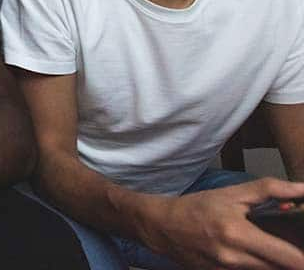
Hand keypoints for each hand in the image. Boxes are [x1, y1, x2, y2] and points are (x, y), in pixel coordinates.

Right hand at [147, 177, 303, 268]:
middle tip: (294, 249)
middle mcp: (233, 258)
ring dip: (272, 263)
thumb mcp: (232, 193)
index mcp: (239, 234)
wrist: (161, 226)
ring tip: (271, 249)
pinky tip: (252, 256)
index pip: (289, 258)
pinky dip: (256, 266)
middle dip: (292, 261)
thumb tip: (303, 190)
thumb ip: (270, 190)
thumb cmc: (197, 207)